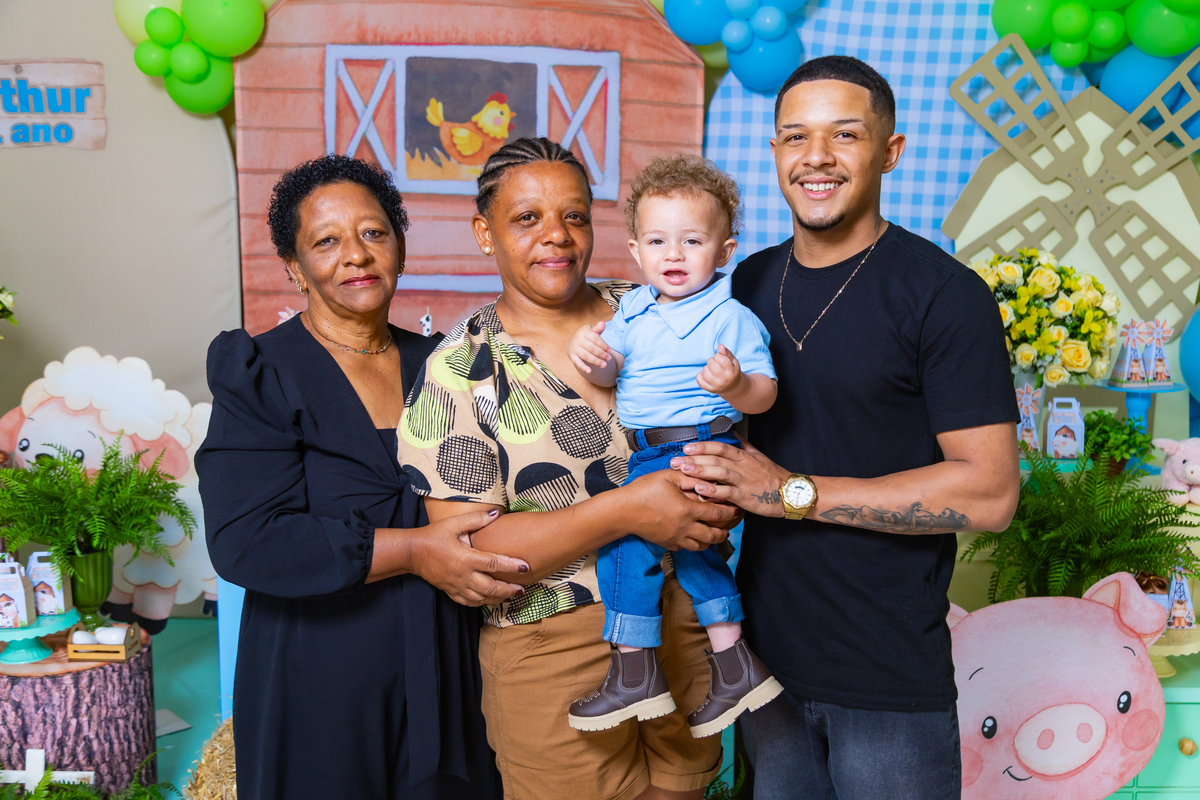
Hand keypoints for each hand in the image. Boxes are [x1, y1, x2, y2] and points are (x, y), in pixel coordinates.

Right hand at [408, 508, 529, 605]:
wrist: (412, 552)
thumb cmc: (433, 536)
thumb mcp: (453, 523)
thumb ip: (476, 519)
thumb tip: (496, 513)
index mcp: (465, 557)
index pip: (494, 563)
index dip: (511, 566)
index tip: (526, 567)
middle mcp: (462, 575)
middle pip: (491, 587)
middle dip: (508, 590)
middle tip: (522, 589)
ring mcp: (456, 586)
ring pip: (481, 598)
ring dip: (498, 599)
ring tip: (511, 597)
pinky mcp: (451, 591)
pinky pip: (469, 603)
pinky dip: (482, 603)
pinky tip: (491, 600)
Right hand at [567, 321, 610, 374]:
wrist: (572, 341)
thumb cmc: (586, 335)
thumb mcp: (592, 330)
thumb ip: (598, 328)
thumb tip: (602, 324)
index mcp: (584, 332)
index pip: (595, 339)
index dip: (603, 345)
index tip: (609, 351)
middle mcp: (578, 339)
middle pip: (592, 348)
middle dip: (601, 354)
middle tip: (609, 359)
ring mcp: (574, 348)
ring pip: (586, 356)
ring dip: (596, 361)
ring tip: (604, 365)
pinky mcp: (571, 356)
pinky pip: (577, 362)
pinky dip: (583, 367)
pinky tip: (589, 371)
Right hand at [621, 469, 739, 550]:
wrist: (624, 511)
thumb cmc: (644, 490)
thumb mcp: (668, 476)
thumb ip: (690, 477)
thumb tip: (707, 478)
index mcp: (688, 509)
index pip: (717, 513)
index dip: (729, 512)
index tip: (736, 509)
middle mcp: (685, 527)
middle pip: (713, 535)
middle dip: (724, 531)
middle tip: (729, 527)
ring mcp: (676, 538)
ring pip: (701, 546)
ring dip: (711, 541)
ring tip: (715, 535)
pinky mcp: (667, 544)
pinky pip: (686, 548)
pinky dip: (694, 544)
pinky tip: (694, 537)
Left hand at [670, 440, 791, 517]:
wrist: (791, 493)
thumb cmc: (773, 476)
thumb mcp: (758, 456)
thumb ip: (743, 445)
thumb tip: (733, 433)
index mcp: (744, 456)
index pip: (720, 447)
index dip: (703, 446)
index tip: (686, 447)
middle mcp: (742, 466)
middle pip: (715, 458)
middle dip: (694, 458)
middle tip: (675, 460)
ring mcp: (744, 481)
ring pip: (719, 472)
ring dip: (700, 471)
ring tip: (683, 470)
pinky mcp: (745, 497)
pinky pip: (727, 492)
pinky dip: (713, 491)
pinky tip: (700, 490)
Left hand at [696, 345, 743, 395]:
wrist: (732, 387)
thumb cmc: (731, 371)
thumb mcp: (732, 361)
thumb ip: (727, 353)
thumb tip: (720, 346)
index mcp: (732, 371)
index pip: (721, 359)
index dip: (718, 355)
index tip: (719, 357)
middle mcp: (725, 380)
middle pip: (712, 365)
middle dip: (711, 361)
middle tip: (715, 363)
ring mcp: (717, 386)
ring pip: (705, 373)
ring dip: (706, 368)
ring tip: (711, 369)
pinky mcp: (710, 390)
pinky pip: (699, 380)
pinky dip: (700, 375)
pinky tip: (705, 375)